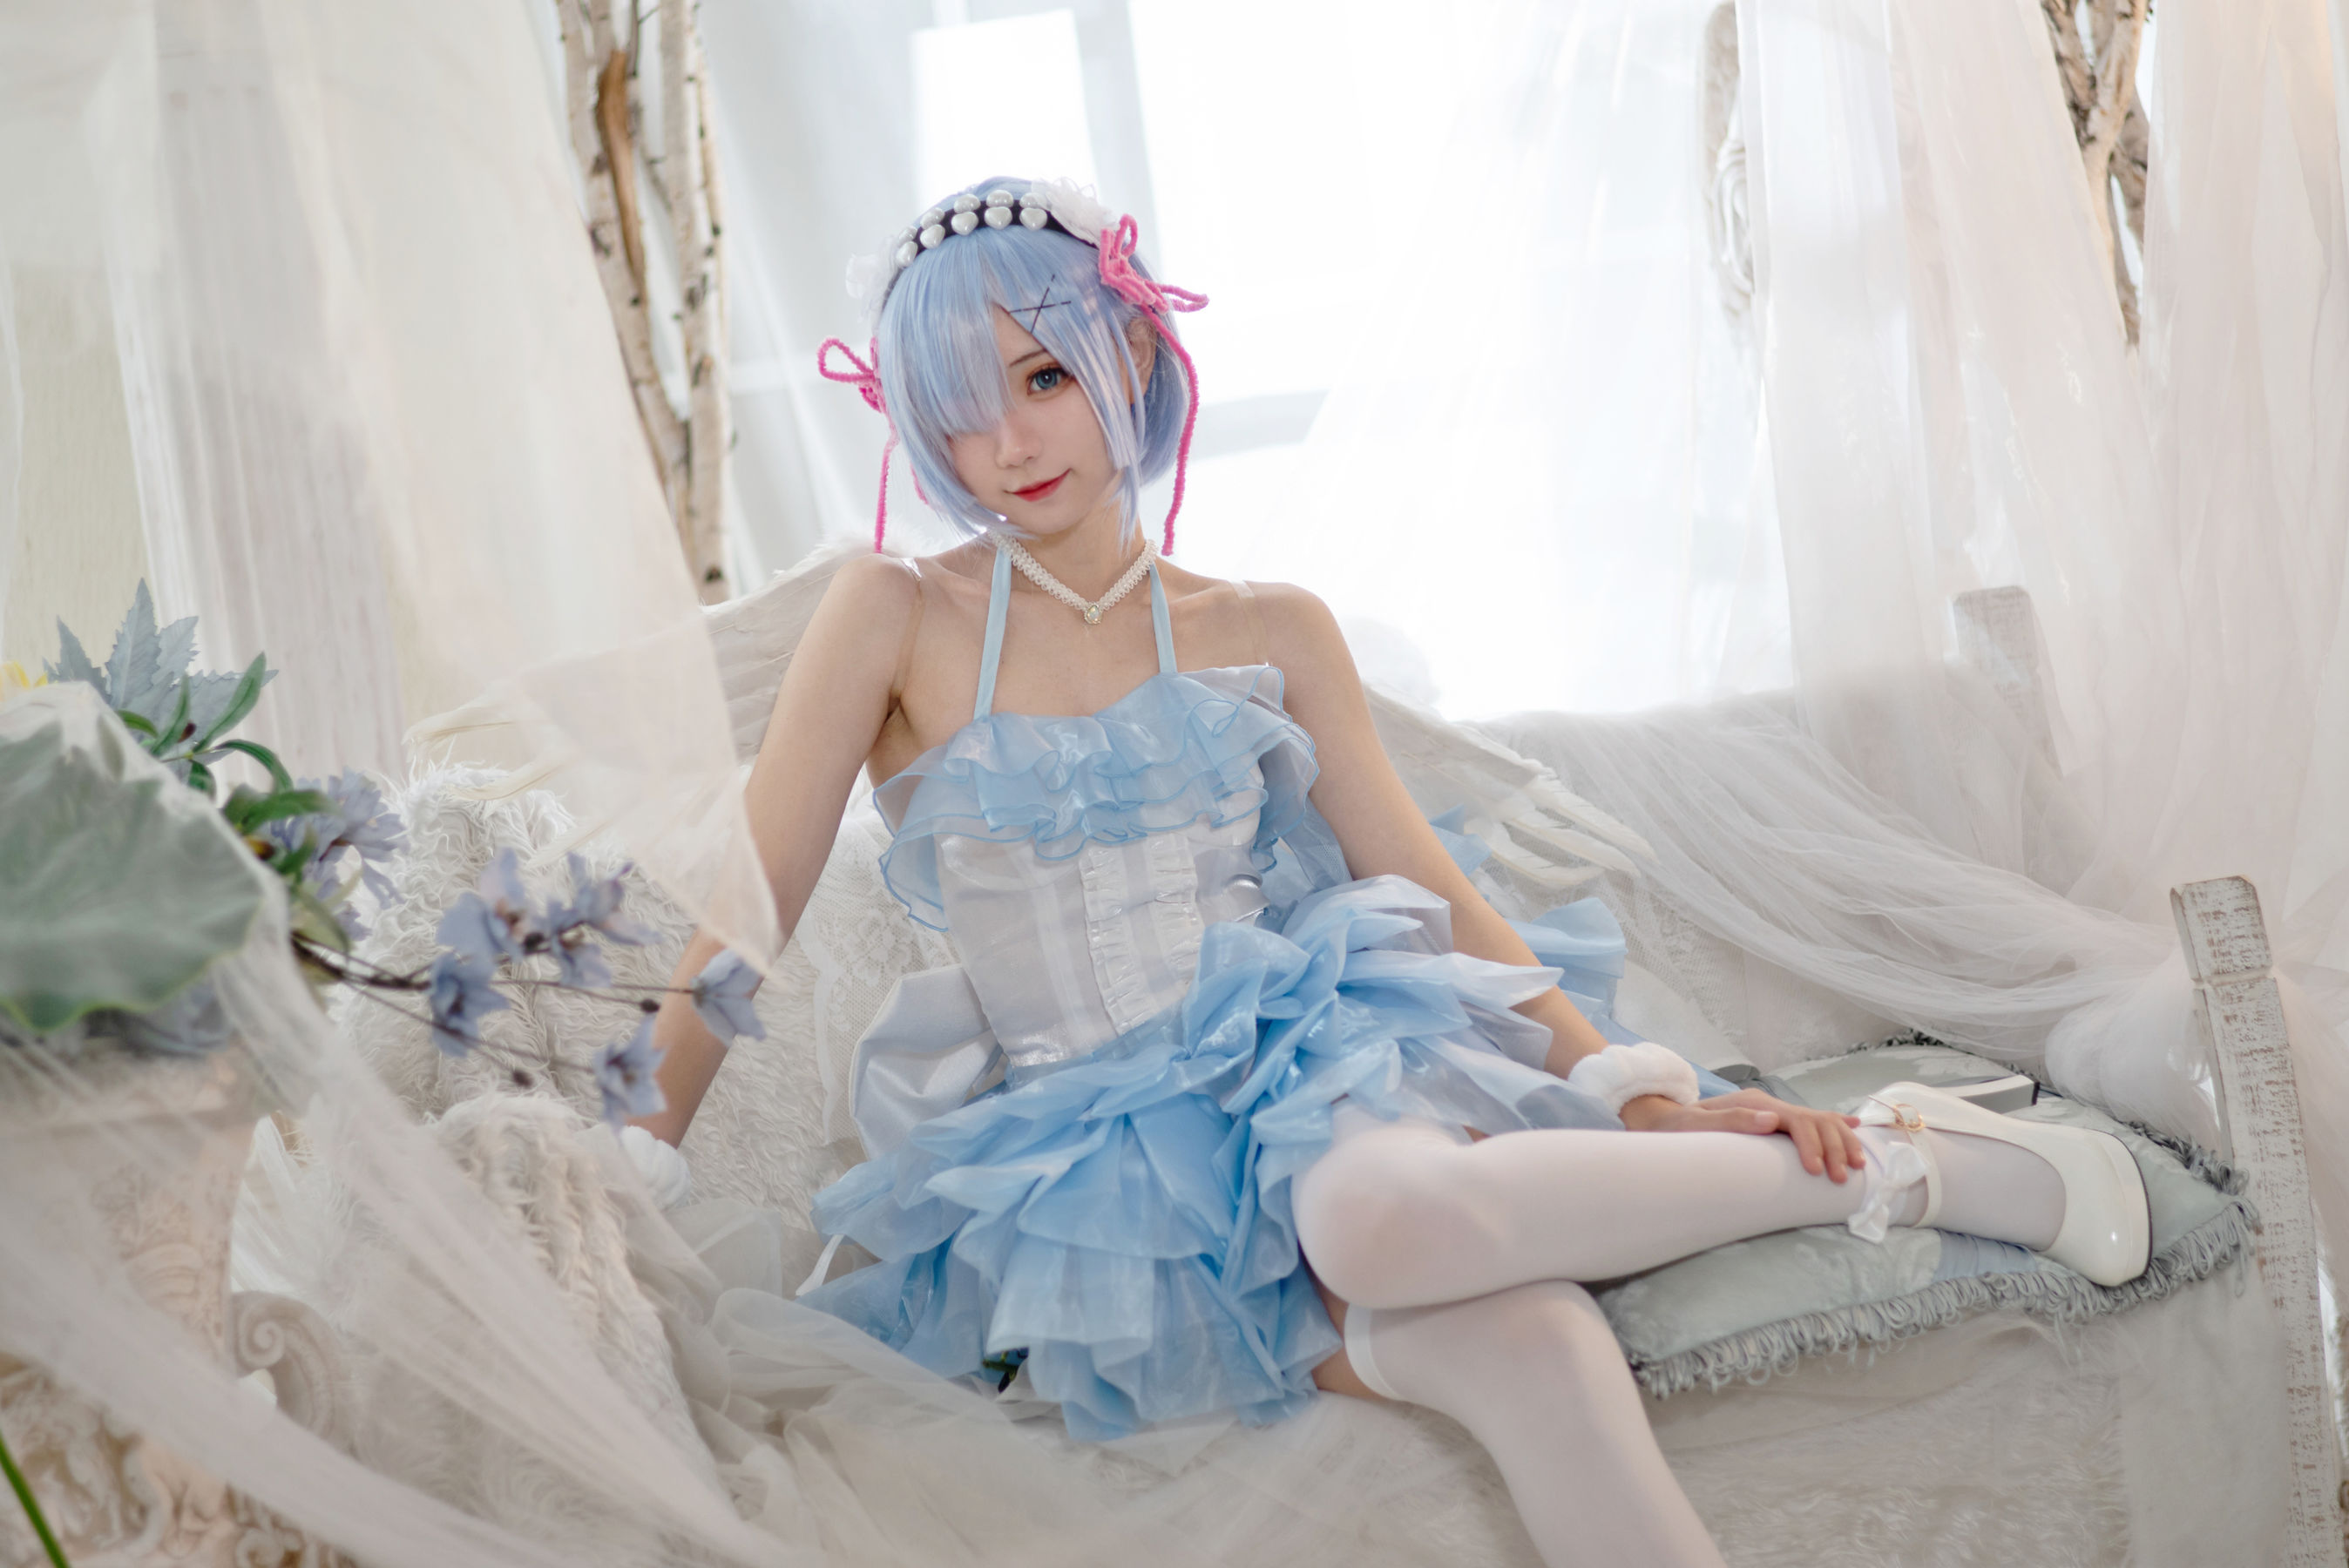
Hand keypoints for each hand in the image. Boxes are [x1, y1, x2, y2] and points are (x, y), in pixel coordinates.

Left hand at [1617, 1088, 1866, 1182]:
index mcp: (1756, 1104)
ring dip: (1841, 1140)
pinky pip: (1812, 1122)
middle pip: (1815, 1120)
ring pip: (1820, 1120)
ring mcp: (1773, 1112)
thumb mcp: (1697, 1125)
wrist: (1666, 1124)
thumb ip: (1732, 1120)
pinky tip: (1854, 1127)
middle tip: (1843, 1178)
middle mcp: (1769, 1105)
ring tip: (1857, 1165)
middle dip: (1834, 1147)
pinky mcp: (1774, 1122)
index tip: (1817, 1172)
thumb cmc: (1679, 1131)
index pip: (1796, 1120)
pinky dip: (1835, 1125)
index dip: (1812, 1144)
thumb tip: (1773, 1119)